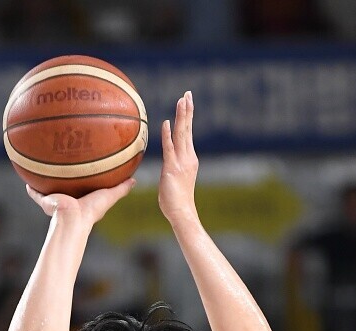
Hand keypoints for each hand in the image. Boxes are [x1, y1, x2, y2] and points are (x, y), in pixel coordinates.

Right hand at [26, 177, 134, 227]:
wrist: (72, 218)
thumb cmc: (91, 211)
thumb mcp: (109, 196)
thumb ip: (121, 189)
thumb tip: (134, 180)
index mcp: (82, 200)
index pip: (83, 188)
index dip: (85, 181)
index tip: (85, 171)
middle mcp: (68, 200)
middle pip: (66, 187)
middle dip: (65, 179)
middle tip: (64, 166)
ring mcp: (56, 201)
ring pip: (50, 189)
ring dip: (47, 181)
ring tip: (44, 168)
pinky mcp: (46, 201)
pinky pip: (36, 194)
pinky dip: (31, 189)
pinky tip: (27, 179)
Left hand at [158, 92, 198, 224]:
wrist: (182, 212)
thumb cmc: (176, 201)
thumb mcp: (174, 180)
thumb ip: (171, 168)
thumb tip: (166, 166)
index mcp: (189, 158)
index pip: (188, 133)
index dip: (188, 117)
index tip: (187, 101)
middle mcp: (187, 157)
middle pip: (187, 129)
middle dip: (187, 110)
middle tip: (187, 93)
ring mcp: (181, 162)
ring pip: (182, 134)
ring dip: (181, 116)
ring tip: (182, 100)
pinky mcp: (172, 168)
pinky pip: (169, 148)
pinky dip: (168, 134)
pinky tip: (167, 122)